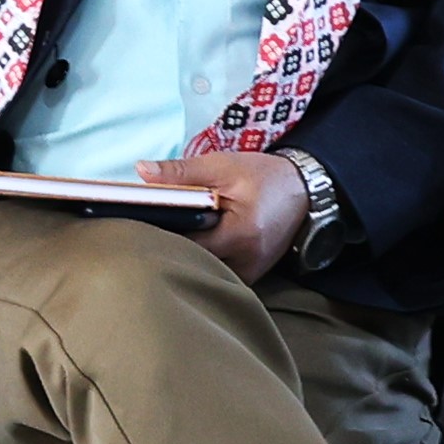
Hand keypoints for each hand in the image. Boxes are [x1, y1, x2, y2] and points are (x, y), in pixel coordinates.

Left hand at [136, 150, 307, 280]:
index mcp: (239, 235)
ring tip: (168, 235)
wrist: (303, 190)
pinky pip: (216, 274)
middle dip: (169, 246)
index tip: (139, 219)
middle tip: (148, 227)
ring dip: (185, 255)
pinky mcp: (249, 277)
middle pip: (192, 263)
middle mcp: (246, 264)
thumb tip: (141, 171)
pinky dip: (202, 260)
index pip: (186, 244)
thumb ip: (181, 172)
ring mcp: (249, 275)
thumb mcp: (222, 166)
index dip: (160, 232)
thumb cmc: (262, 176)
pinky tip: (191, 244)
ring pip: (203, 272)